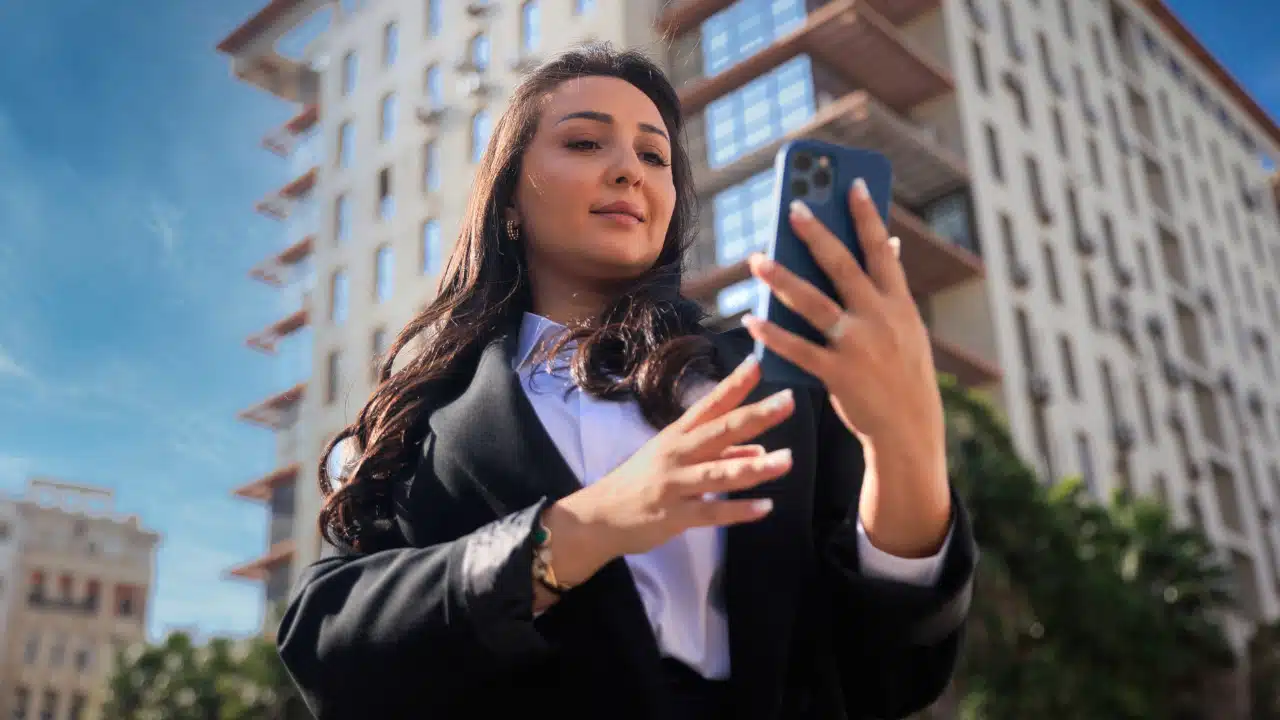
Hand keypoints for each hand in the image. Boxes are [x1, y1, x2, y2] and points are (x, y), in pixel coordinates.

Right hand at [544, 355, 793, 583]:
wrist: (598, 517)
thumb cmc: (640, 482)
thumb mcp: (675, 459)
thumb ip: (719, 454)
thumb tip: (759, 448)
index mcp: (677, 435)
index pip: (710, 404)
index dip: (734, 384)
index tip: (758, 364)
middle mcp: (677, 454)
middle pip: (720, 431)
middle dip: (755, 416)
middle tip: (788, 401)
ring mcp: (675, 484)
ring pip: (720, 473)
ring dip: (755, 466)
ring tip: (787, 460)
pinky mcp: (674, 516)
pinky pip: (711, 514)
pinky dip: (739, 511)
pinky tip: (765, 507)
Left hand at [743, 179, 940, 447]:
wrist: (908, 428)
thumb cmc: (903, 372)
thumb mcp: (908, 328)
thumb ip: (892, 289)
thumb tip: (890, 244)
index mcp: (899, 303)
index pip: (882, 250)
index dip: (867, 215)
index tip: (852, 182)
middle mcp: (880, 319)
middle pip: (843, 267)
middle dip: (816, 234)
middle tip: (791, 205)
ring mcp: (858, 346)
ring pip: (814, 303)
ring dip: (782, 278)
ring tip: (756, 258)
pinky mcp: (837, 374)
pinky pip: (798, 349)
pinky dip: (773, 333)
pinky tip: (752, 317)